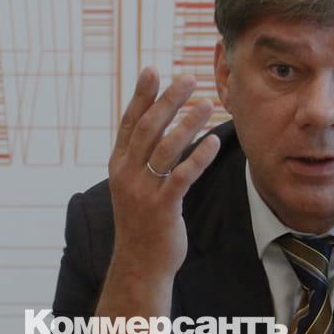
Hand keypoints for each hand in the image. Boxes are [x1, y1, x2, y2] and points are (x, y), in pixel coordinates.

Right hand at [107, 67, 220, 281]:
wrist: (139, 264)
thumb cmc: (142, 222)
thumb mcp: (133, 186)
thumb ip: (140, 157)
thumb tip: (154, 125)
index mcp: (119, 165)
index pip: (129, 122)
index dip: (141, 95)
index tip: (153, 70)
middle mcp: (127, 174)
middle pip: (148, 128)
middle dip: (168, 100)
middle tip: (189, 79)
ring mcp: (143, 191)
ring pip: (165, 148)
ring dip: (188, 123)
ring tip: (208, 104)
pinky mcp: (162, 208)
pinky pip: (182, 176)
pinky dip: (199, 157)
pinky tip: (214, 141)